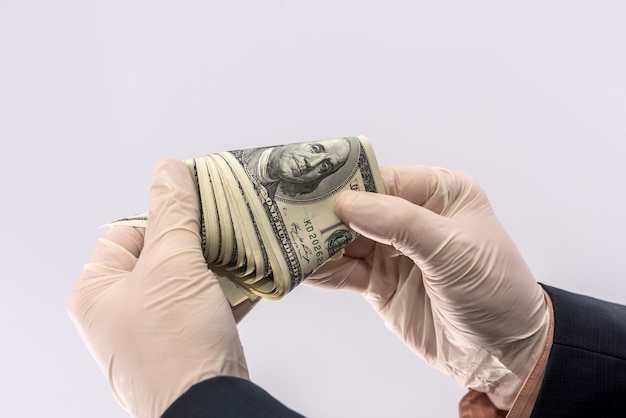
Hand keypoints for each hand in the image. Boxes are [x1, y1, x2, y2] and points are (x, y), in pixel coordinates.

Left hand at [68, 159, 255, 416]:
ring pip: (189, 279)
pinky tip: (256, 275)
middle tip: (230, 223)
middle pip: (164, 255)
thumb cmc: (176, 340)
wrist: (209, 406)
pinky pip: (205, 304)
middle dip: (201, 241)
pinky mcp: (185, 342)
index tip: (201, 207)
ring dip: (220, 264)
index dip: (166, 217)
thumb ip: (172, 212)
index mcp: (98, 291)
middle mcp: (120, 310)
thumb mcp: (173, 264)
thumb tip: (168, 168)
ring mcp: (154, 329)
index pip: (130, 232)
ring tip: (248, 244)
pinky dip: (229, 290)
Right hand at [306, 166, 549, 408]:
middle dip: (323, 213)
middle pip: (356, 208)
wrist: (502, 354)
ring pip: (343, 239)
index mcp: (437, 193)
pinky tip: (296, 267)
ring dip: (315, 242)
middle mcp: (410, 217)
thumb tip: (347, 203)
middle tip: (283, 213)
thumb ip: (401, 224)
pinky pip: (342, 271)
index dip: (346, 182)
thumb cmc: (495, 291)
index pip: (382, 179)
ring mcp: (391, 251)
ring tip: (281, 239)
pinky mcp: (378, 282)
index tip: (307, 186)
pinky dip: (320, 270)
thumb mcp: (454, 251)